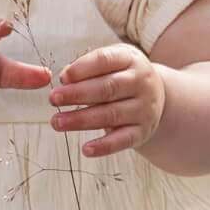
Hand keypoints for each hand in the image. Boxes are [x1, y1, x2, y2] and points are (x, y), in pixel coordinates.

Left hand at [48, 44, 166, 157]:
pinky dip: (104, 146)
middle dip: (77, 94)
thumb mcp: (110, 62)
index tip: (62, 78)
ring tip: (57, 122)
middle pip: (107, 88)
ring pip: (111, 114)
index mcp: (130, 59)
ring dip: (81, 120)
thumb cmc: (122, 75)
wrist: (156, 95)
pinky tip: (86, 149)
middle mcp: (140, 83)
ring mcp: (143, 108)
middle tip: (53, 98)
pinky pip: (123, 140)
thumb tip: (65, 78)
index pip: (105, 60)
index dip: (82, 69)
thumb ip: (87, 66)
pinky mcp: (142, 131)